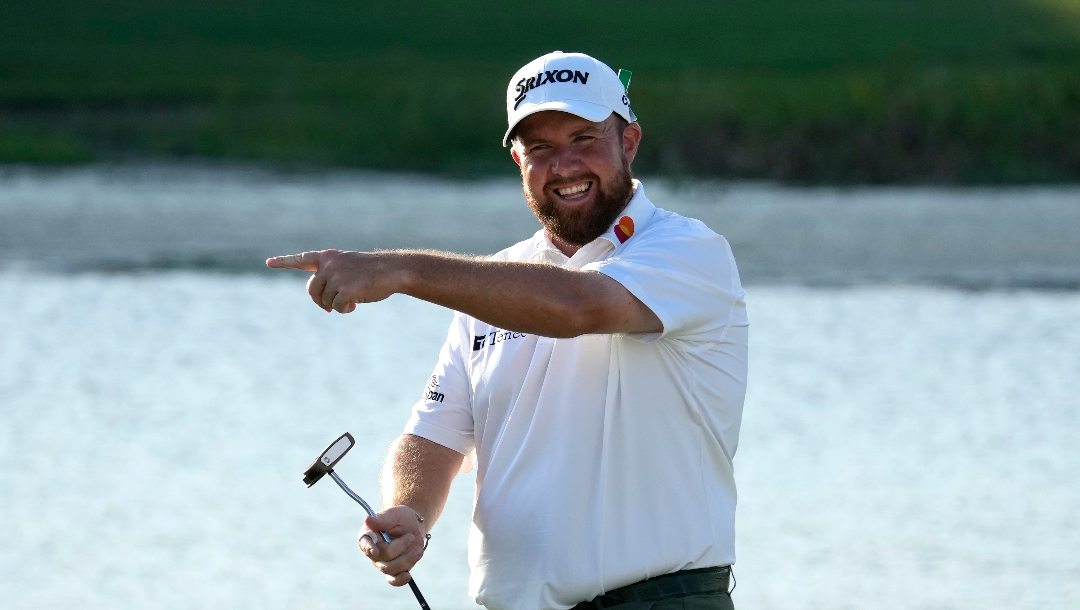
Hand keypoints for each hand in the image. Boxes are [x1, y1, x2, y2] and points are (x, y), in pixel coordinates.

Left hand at [265, 249, 400, 313]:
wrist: (393, 270)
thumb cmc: (374, 270)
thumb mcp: (350, 267)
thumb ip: (333, 277)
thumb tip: (324, 302)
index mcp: (329, 257)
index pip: (302, 259)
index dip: (284, 261)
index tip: (268, 262)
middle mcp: (329, 265)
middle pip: (312, 289)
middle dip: (319, 301)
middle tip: (329, 308)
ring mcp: (336, 277)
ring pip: (325, 300)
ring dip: (337, 305)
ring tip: (353, 300)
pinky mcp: (344, 290)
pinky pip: (336, 307)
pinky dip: (344, 309)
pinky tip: (355, 305)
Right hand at [357, 506, 428, 585]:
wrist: (412, 525)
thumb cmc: (400, 518)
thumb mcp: (393, 515)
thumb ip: (382, 519)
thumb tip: (367, 520)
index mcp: (368, 536)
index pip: (365, 543)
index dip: (369, 548)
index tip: (375, 551)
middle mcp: (373, 552)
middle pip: (383, 557)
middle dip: (400, 547)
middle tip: (411, 536)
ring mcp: (383, 562)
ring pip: (391, 569)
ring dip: (407, 559)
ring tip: (418, 549)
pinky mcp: (394, 570)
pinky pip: (394, 580)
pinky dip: (400, 580)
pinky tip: (408, 576)